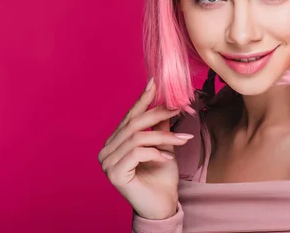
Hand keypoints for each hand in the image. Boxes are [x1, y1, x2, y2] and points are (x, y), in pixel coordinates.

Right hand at [98, 79, 191, 219]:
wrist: (162, 206)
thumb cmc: (161, 177)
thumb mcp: (162, 146)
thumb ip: (160, 126)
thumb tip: (165, 102)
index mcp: (115, 142)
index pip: (129, 116)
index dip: (142, 99)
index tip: (154, 83)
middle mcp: (107, 150)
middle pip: (134, 124)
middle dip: (159, 114)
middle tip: (180, 110)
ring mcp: (107, 163)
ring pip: (138, 137)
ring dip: (163, 136)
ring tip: (183, 140)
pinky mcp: (114, 174)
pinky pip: (136, 153)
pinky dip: (154, 152)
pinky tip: (166, 158)